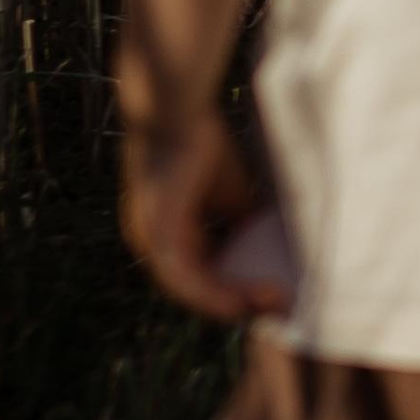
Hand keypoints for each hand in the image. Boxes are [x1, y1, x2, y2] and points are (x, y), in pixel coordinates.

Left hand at [121, 109, 292, 321]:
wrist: (178, 110)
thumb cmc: (200, 142)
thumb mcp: (227, 193)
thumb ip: (237, 221)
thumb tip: (263, 244)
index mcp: (165, 232)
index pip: (197, 272)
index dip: (231, 286)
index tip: (266, 290)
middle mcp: (150, 243)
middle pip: (192, 287)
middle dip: (232, 301)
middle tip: (270, 307)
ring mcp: (149, 240)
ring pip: (187, 289)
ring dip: (225, 302)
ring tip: (260, 308)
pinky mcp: (156, 234)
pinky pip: (182, 278)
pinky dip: (211, 293)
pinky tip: (238, 301)